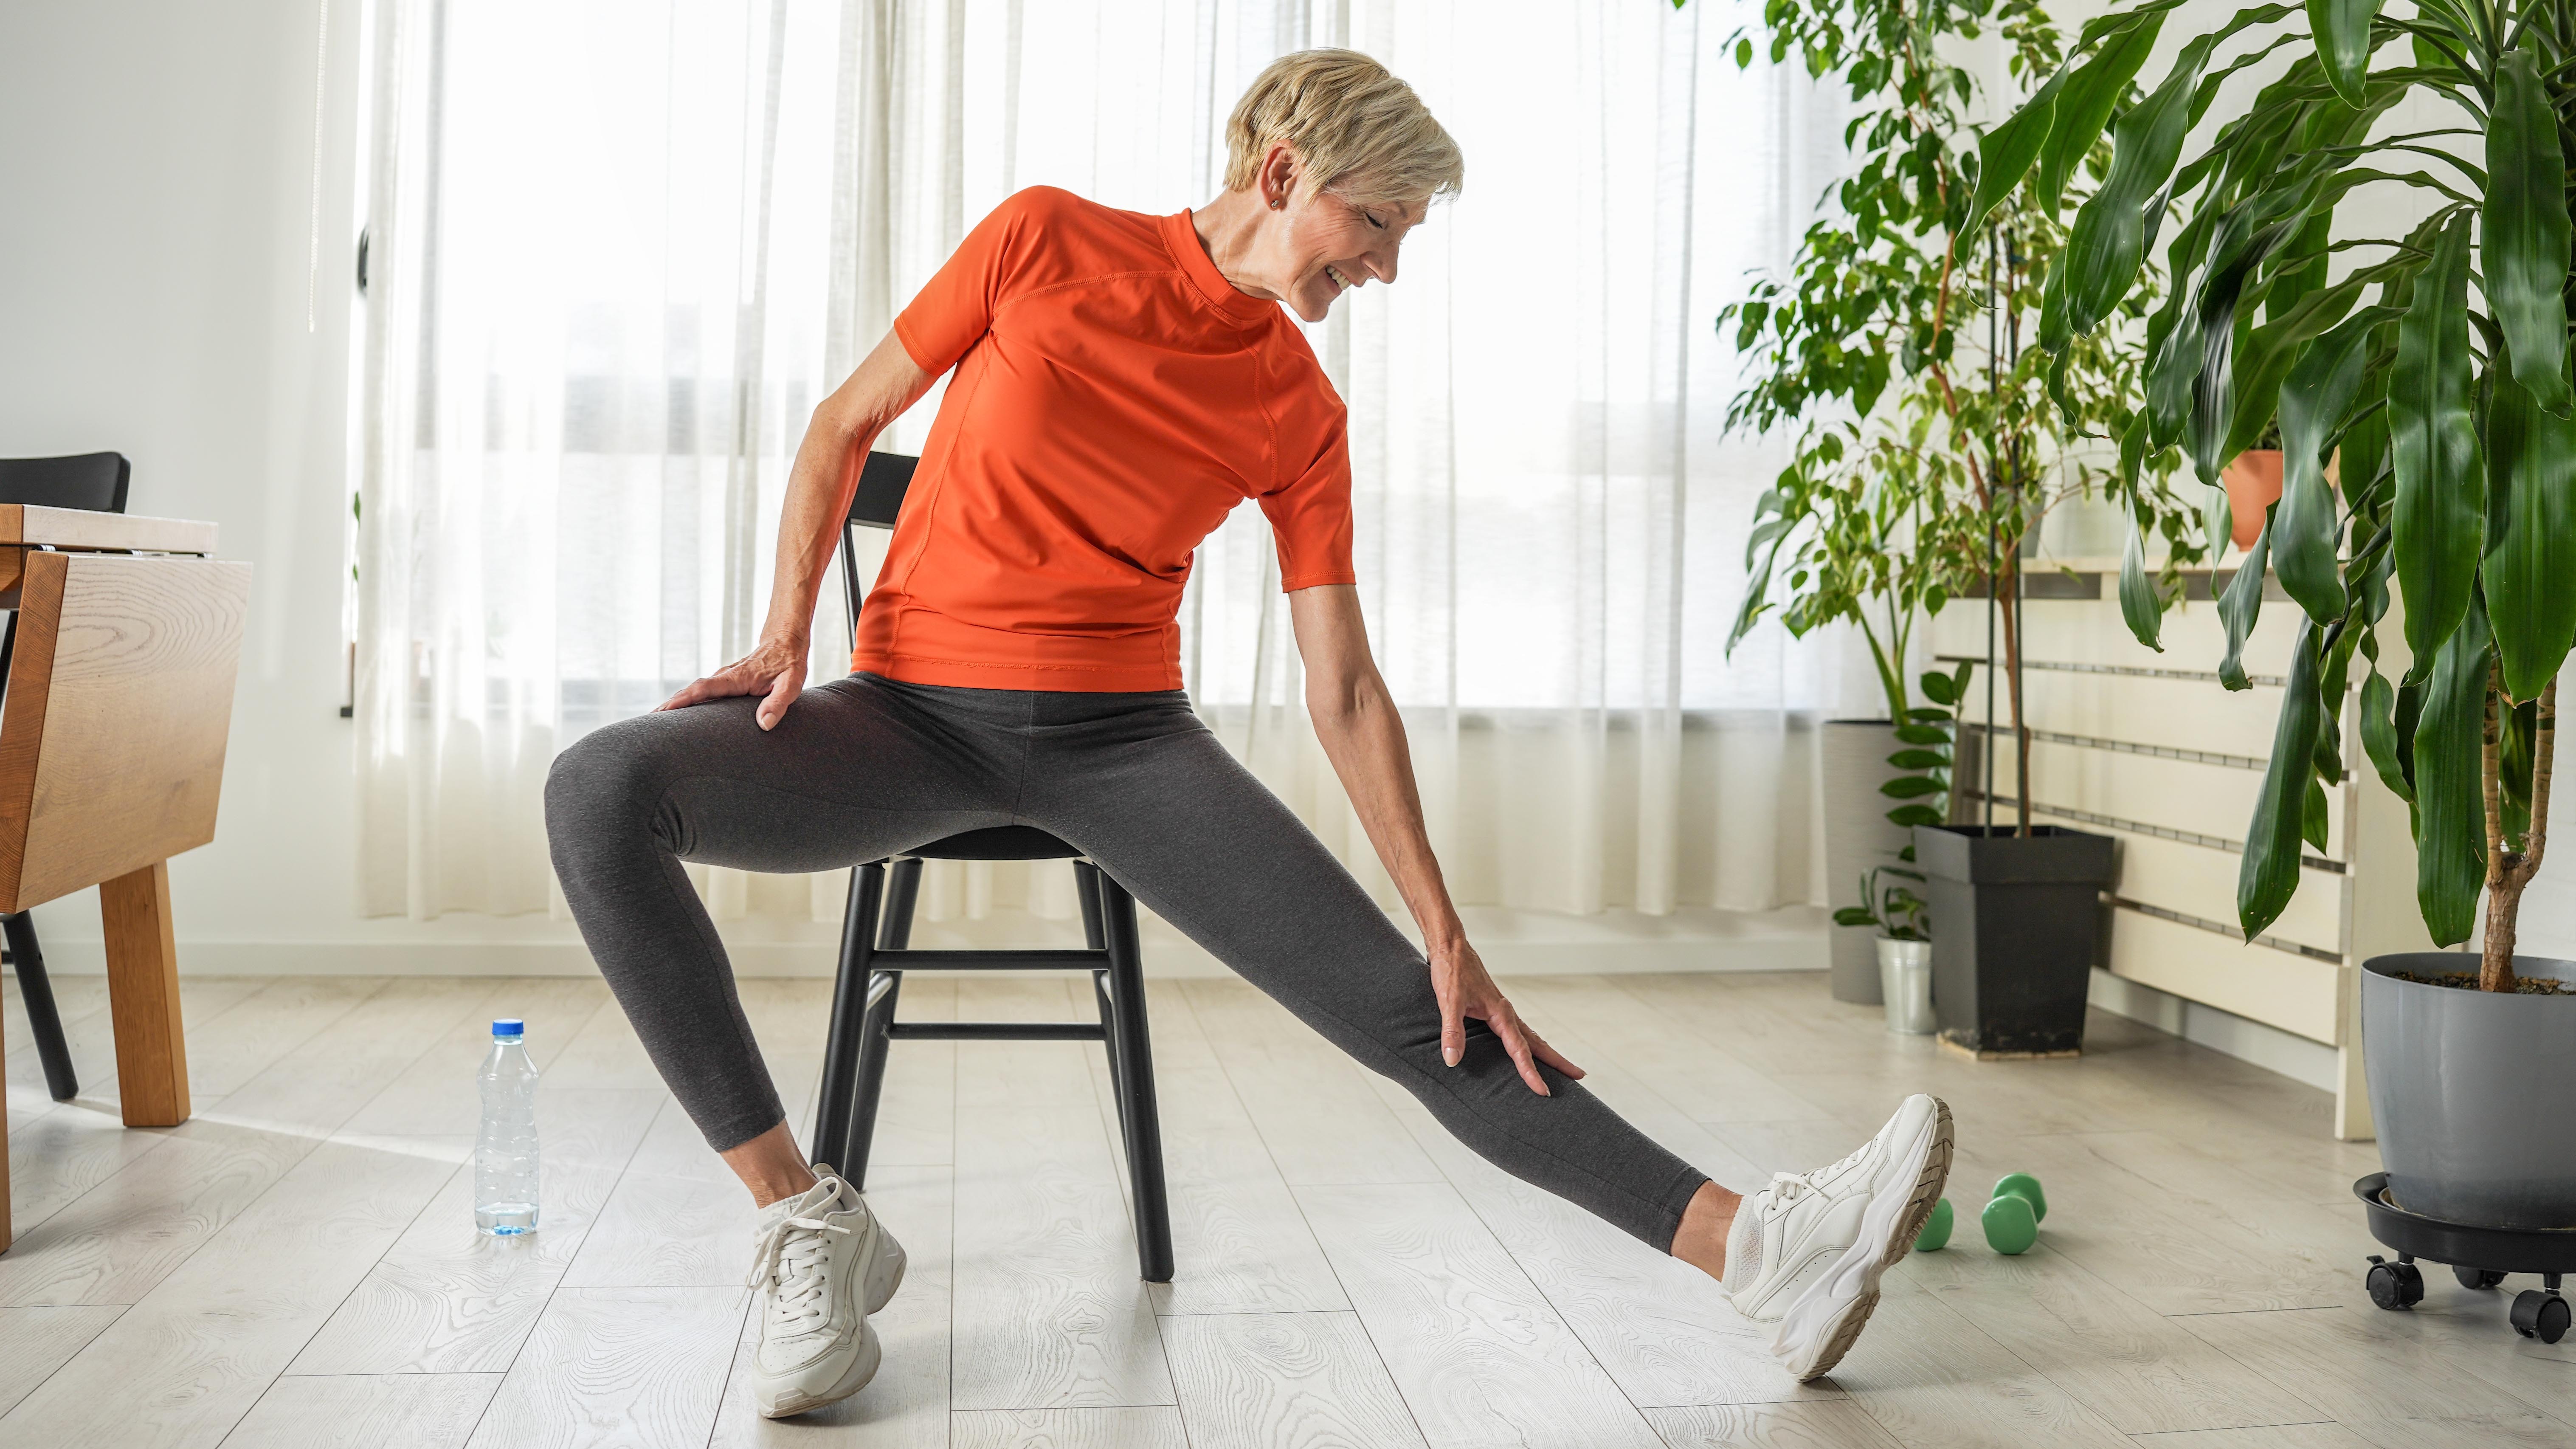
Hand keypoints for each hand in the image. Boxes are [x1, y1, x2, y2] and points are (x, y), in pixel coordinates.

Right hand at [656, 634, 807, 729]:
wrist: (786, 641)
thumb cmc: (790, 664)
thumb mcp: (791, 685)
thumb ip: (778, 704)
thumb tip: (763, 724)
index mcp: (737, 679)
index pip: (704, 689)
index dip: (684, 700)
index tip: (664, 710)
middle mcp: (726, 676)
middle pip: (692, 690)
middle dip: (671, 705)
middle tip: (649, 722)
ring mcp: (725, 678)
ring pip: (696, 690)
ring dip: (676, 703)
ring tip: (657, 720)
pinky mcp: (727, 680)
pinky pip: (704, 691)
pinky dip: (689, 699)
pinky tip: (681, 712)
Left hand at [1429, 938, 1584, 1094]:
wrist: (1451, 947)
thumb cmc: (1451, 971)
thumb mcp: (1448, 1002)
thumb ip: (1451, 1032)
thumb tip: (1452, 1060)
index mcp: (1501, 1013)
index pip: (1519, 1050)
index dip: (1531, 1072)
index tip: (1543, 1090)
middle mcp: (1507, 1013)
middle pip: (1538, 1043)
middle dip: (1558, 1061)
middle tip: (1579, 1076)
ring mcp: (1503, 1011)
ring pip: (1531, 1037)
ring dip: (1547, 1053)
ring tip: (1563, 1068)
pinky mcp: (1496, 1009)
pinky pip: (1519, 1031)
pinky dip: (1530, 1043)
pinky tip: (1528, 1049)